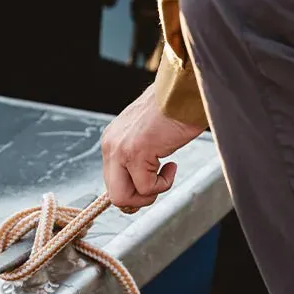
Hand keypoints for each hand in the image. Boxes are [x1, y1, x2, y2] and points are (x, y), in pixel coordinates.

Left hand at [101, 86, 204, 211]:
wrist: (182, 93)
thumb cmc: (174, 111)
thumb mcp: (147, 136)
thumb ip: (138, 156)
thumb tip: (142, 185)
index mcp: (112, 141)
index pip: (113, 183)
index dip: (135, 190)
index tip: (153, 181)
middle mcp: (110, 146)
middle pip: (115, 196)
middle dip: (139, 200)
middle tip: (158, 186)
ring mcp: (120, 150)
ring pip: (125, 197)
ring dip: (152, 193)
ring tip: (166, 172)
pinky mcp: (136, 153)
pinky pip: (147, 188)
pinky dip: (164, 184)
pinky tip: (172, 164)